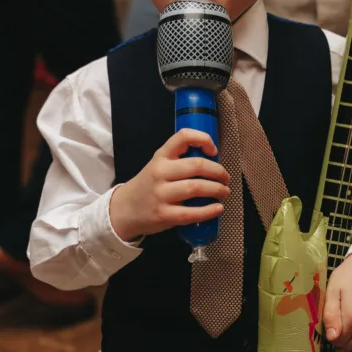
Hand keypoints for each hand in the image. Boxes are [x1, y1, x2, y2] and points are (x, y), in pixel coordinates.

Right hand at [109, 129, 230, 241]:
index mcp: (161, 156)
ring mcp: (161, 194)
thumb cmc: (149, 185)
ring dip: (217, 190)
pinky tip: (218, 208)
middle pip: (197, 165)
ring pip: (196, 187)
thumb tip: (213, 162)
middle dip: (218, 172)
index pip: (183, 137)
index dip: (204, 139)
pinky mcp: (164, 215)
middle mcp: (160, 172)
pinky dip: (209, 211)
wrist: (125, 209)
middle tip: (226, 178)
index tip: (214, 151)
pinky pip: (191, 213)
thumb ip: (179, 160)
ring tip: (224, 192)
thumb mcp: (158, 165)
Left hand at [323, 252, 351, 351]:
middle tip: (339, 317)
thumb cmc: (348, 275)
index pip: (338, 340)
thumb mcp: (333, 291)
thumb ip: (331, 316)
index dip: (331, 333)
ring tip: (349, 313)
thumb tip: (332, 338)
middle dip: (342, 336)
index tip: (331, 320)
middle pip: (350, 344)